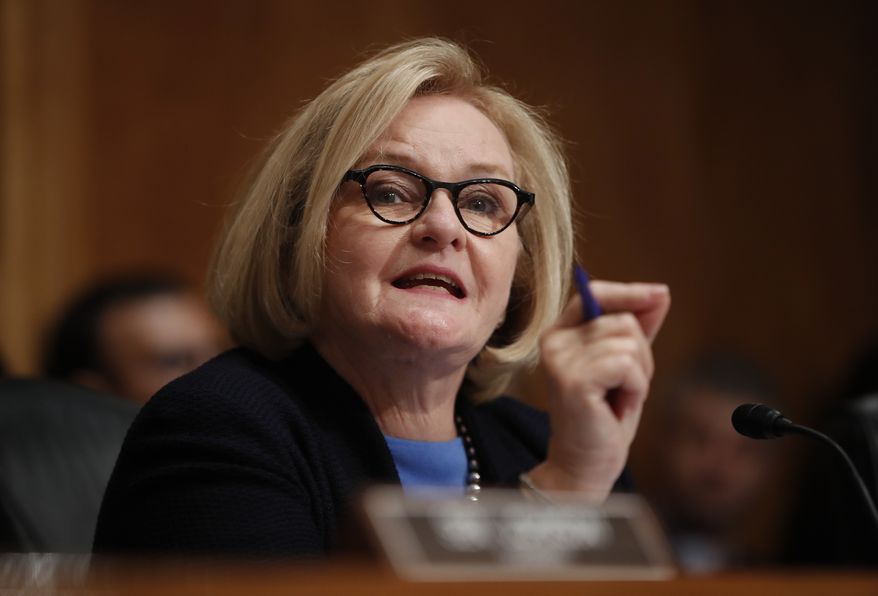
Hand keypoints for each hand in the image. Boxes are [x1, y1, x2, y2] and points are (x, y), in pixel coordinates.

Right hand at [528, 281, 670, 500]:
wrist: (586, 463)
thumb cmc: (605, 415)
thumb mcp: (627, 365)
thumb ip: (637, 327)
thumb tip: (660, 292)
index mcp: (560, 332)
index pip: (595, 294)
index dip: (630, 292)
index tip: (660, 294)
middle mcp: (553, 341)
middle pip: (623, 321)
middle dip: (641, 356)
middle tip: (623, 388)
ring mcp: (559, 359)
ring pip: (629, 343)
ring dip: (638, 376)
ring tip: (618, 398)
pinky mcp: (573, 380)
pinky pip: (626, 365)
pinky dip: (634, 388)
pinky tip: (617, 407)